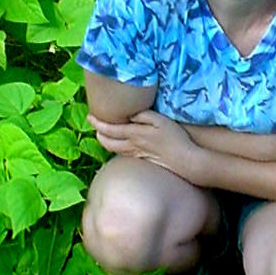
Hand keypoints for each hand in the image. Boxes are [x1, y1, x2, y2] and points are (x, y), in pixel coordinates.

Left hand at [88, 110, 205, 183]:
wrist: (186, 161)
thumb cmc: (175, 138)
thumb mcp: (161, 121)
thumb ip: (144, 115)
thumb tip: (130, 113)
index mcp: (135, 135)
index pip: (111, 129)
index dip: (98, 123)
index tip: (90, 116)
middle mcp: (133, 146)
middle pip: (108, 143)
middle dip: (99, 135)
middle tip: (95, 126)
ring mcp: (138, 155)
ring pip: (115, 150)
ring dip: (106, 142)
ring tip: (103, 135)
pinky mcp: (144, 160)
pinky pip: (124, 154)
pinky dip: (117, 148)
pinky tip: (121, 145)